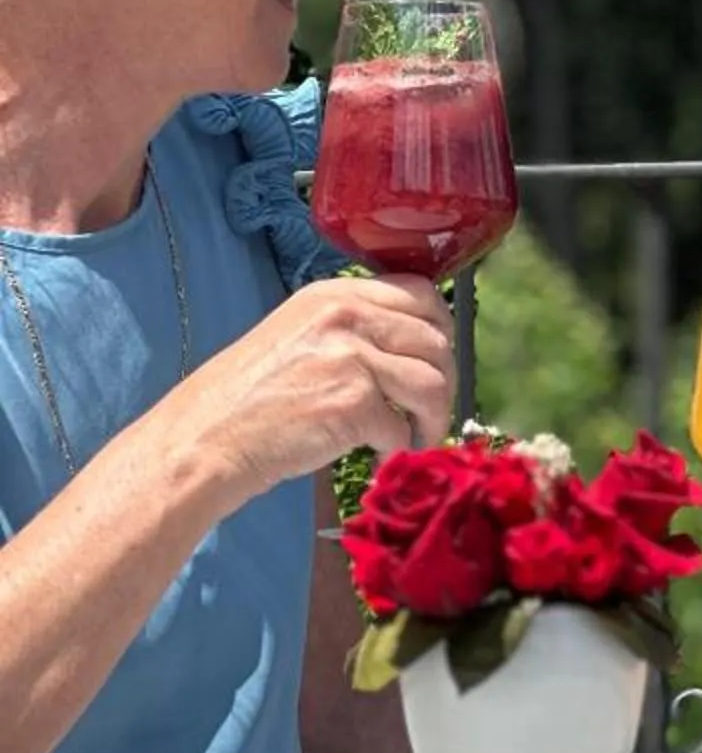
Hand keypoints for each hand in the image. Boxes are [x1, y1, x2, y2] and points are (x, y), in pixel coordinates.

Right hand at [171, 273, 455, 499]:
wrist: (204, 441)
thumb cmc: (246, 399)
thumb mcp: (297, 336)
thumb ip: (350, 329)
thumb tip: (410, 347)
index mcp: (334, 295)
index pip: (421, 294)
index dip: (440, 330)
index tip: (439, 361)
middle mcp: (347, 316)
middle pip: (436, 339)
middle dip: (446, 380)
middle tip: (434, 410)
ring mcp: (351, 357)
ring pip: (432, 383)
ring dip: (434, 417)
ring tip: (418, 438)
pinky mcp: (353, 404)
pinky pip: (403, 427)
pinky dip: (401, 448)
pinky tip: (383, 458)